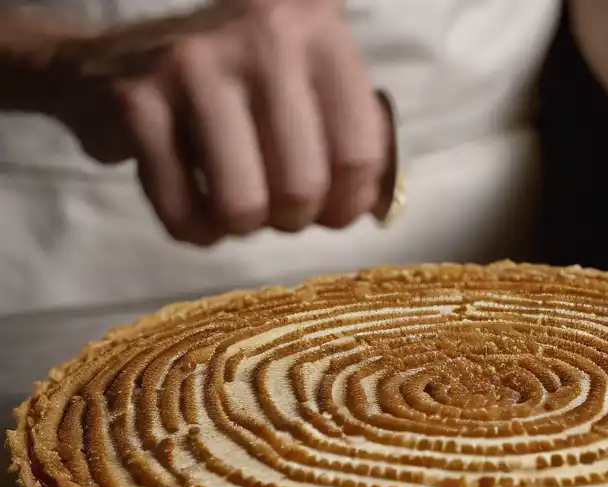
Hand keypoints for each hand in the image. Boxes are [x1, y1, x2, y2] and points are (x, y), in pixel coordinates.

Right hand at [47, 0, 386, 244]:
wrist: (125, 54)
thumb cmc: (244, 85)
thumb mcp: (311, 86)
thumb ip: (353, 136)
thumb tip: (378, 209)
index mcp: (318, 29)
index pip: (358, 155)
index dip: (348, 205)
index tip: (332, 209)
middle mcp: (261, 36)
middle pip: (301, 187)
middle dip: (293, 220)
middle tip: (278, 206)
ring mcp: (193, 64)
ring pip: (243, 206)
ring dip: (244, 227)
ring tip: (239, 203)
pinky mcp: (137, 101)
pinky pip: (183, 213)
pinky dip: (196, 230)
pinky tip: (198, 207)